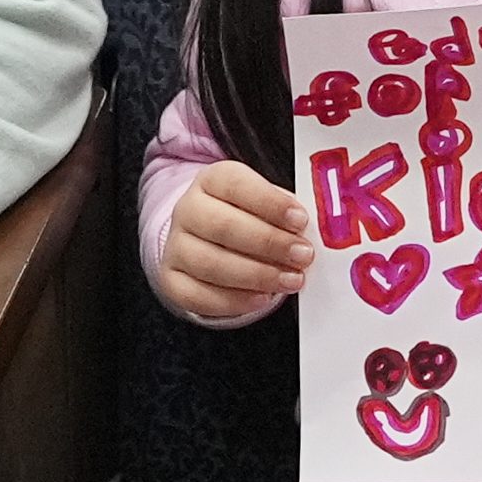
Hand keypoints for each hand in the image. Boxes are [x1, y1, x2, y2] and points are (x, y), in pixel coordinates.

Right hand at [158, 159, 313, 322]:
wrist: (206, 238)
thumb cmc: (246, 217)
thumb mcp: (265, 202)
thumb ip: (284, 212)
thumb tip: (308, 231)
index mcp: (212, 180)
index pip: (236, 184)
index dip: (269, 203)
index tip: (300, 220)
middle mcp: (188, 210)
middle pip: (223, 226)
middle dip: (268, 243)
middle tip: (303, 255)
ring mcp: (176, 246)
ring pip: (210, 264)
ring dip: (257, 275)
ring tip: (291, 280)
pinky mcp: (173, 279)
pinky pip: (198, 295)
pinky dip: (234, 300)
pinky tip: (262, 298)